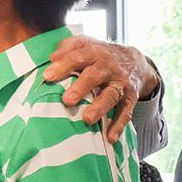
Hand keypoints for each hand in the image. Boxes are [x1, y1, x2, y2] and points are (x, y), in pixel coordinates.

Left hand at [43, 35, 159, 142]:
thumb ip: (67, 47)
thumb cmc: (99, 55)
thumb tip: (51, 58)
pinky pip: (126, 112)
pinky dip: (119, 125)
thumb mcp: (85, 44)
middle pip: (94, 76)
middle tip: (67, 100)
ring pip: (111, 95)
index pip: (77, 57)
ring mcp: (120, 83)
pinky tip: (110, 137)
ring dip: (100, 107)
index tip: (47, 77)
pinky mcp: (130, 98)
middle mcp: (108, 67)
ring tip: (87, 119)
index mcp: (94, 53)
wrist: (134, 60)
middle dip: (81, 88)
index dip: (62, 66)